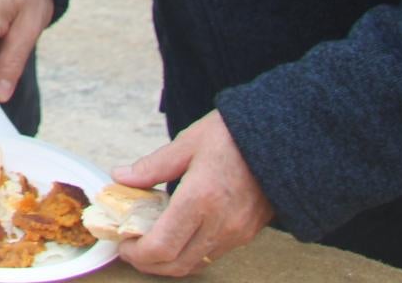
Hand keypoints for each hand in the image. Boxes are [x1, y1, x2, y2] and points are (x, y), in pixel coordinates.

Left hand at [114, 111, 274, 274]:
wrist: (280, 139)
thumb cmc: (232, 136)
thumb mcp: (187, 143)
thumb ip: (152, 167)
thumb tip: (120, 177)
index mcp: (200, 199)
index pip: (162, 246)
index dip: (136, 252)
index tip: (122, 242)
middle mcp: (220, 224)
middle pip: (176, 264)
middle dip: (147, 263)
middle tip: (130, 249)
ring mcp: (236, 233)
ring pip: (195, 264)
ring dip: (168, 262)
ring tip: (149, 244)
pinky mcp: (247, 234)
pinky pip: (212, 254)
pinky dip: (189, 253)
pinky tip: (177, 236)